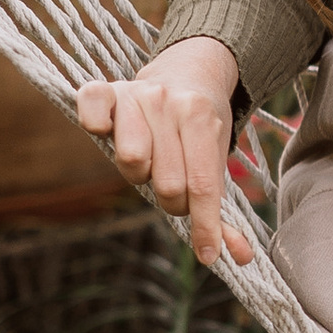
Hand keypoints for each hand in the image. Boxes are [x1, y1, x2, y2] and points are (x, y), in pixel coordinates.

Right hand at [75, 36, 251, 266]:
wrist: (187, 73)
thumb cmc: (200, 129)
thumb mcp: (216, 162)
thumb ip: (221, 211)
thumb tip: (240, 259)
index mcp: (200, 117)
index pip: (202, 185)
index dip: (205, 226)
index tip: (207, 255)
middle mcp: (168, 102)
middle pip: (166, 183)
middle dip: (172, 198)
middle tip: (173, 185)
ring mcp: (135, 95)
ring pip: (131, 162)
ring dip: (140, 175)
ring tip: (150, 162)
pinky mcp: (105, 91)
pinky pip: (91, 111)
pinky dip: (95, 125)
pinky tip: (107, 131)